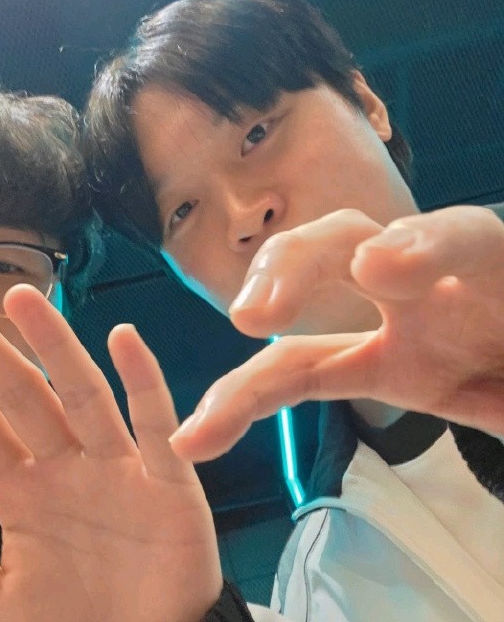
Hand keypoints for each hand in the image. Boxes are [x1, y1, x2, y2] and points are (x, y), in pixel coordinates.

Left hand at [0, 285, 221, 621]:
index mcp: (26, 492)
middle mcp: (69, 468)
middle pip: (23, 394)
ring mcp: (118, 470)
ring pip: (83, 394)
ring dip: (54, 345)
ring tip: (21, 298)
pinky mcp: (169, 484)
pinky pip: (156, 426)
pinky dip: (144, 382)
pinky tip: (123, 340)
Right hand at [170, 206, 503, 460]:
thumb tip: (470, 372)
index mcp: (487, 268)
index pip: (462, 238)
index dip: (419, 247)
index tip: (378, 271)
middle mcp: (424, 281)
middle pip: (348, 238)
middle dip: (302, 265)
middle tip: (262, 313)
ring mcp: (388, 320)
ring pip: (304, 304)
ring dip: (259, 329)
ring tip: (220, 381)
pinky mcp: (368, 364)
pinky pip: (297, 373)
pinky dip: (246, 399)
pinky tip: (199, 436)